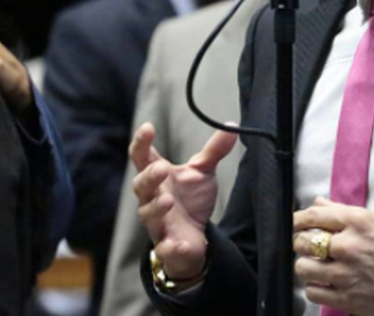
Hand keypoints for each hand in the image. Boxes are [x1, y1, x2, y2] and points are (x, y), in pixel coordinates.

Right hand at [130, 122, 237, 280]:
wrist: (194, 237)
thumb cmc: (191, 199)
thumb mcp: (202, 172)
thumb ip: (213, 150)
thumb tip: (232, 126)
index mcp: (158, 177)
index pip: (142, 157)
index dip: (141, 143)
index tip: (148, 127)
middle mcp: (152, 198)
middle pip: (141, 185)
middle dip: (150, 176)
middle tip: (162, 167)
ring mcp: (157, 223)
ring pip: (149, 215)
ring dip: (157, 207)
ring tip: (168, 200)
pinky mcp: (167, 246)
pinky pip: (164, 248)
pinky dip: (170, 247)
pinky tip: (178, 244)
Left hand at [293, 197, 373, 315]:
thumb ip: (344, 211)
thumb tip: (318, 202)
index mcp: (358, 222)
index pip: (313, 216)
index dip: (298, 219)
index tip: (295, 223)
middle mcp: (349, 246)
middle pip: (302, 242)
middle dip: (302, 243)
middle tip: (309, 246)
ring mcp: (346, 274)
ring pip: (303, 268)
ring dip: (306, 266)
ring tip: (317, 266)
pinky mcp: (347, 298)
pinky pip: (312, 292)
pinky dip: (315, 287)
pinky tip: (325, 283)